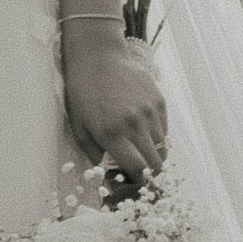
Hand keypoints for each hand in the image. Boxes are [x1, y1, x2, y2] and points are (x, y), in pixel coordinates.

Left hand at [60, 27, 168, 180]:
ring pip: (163, 148)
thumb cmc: (83, 92)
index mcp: (112, 133)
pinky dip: (157, 137)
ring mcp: (150, 111)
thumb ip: (92, 153)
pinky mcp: (159, 101)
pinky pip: (164, 129)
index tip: (133, 184)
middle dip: (150, 175)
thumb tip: (103, 171)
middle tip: (140, 174)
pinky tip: (142, 132)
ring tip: (139, 152)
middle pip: (157, 164)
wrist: (98, 57)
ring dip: (154, 156)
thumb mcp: (78, 126)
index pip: (137, 170)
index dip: (138, 183)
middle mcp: (135, 124)